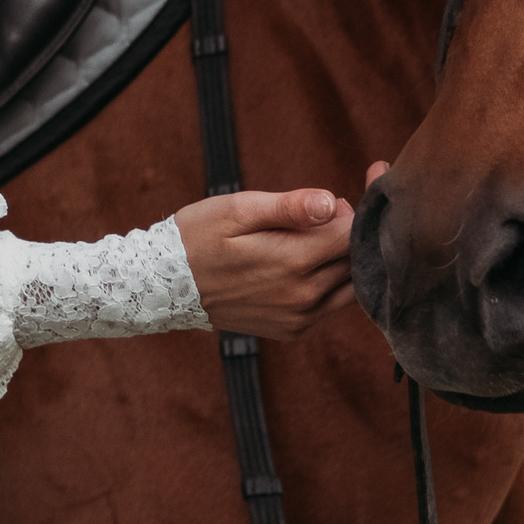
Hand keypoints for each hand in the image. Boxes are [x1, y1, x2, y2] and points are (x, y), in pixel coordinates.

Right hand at [174, 186, 358, 339]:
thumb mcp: (238, 209)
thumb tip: (332, 202)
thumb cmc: (200, 236)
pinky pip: (332, 305)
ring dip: (344, 259)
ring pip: (350, 285)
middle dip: (350, 232)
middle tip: (325, 212)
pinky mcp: (294, 330)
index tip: (347, 192)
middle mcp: (304, 296)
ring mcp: (300, 318)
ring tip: (315, 237)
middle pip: (355, 259)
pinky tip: (306, 265)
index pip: (353, 233)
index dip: (356, 208)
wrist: (166, 286)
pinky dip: (332, 283)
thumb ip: (289, 206)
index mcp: (294, 261)